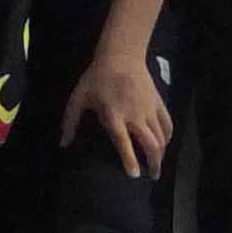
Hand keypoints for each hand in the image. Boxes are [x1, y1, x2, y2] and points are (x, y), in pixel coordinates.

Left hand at [65, 48, 172, 175]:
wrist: (121, 55)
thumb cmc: (97, 78)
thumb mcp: (78, 98)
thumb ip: (70, 122)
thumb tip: (63, 144)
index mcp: (114, 116)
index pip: (124, 143)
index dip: (130, 160)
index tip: (134, 175)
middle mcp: (135, 116)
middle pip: (150, 144)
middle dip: (154, 164)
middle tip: (152, 177)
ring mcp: (149, 110)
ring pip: (161, 137)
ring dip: (161, 154)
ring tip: (157, 165)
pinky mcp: (158, 103)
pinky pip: (167, 124)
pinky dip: (168, 137)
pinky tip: (164, 144)